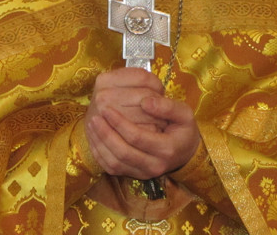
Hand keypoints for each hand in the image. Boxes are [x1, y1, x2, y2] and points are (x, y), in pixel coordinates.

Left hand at [85, 67, 199, 179]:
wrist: (185, 151)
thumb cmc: (183, 129)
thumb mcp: (184, 114)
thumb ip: (167, 106)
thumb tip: (145, 101)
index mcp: (167, 149)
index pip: (137, 137)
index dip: (120, 123)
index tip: (107, 108)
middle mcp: (154, 165)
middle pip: (123, 152)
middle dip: (106, 134)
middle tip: (94, 116)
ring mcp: (143, 173)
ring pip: (115, 163)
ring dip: (100, 143)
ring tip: (91, 124)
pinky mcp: (134, 175)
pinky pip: (112, 168)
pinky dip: (100, 153)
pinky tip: (94, 137)